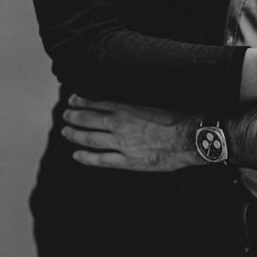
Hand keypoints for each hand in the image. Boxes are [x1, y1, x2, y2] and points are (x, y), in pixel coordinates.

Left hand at [61, 95, 204, 171]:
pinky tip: (77, 155)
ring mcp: (121, 143)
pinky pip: (101, 160)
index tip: (73, 99)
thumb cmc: (180, 116)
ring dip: (74, 134)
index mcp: (127, 107)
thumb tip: (127, 96)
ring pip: (90, 138)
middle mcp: (119, 124)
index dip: (82, 101)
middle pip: (88, 119)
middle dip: (74, 116)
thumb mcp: (157, 100)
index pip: (96, 102)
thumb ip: (139, 100)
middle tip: (65, 115)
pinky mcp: (128, 161)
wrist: (191, 137)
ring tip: (65, 132)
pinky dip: (86, 158)